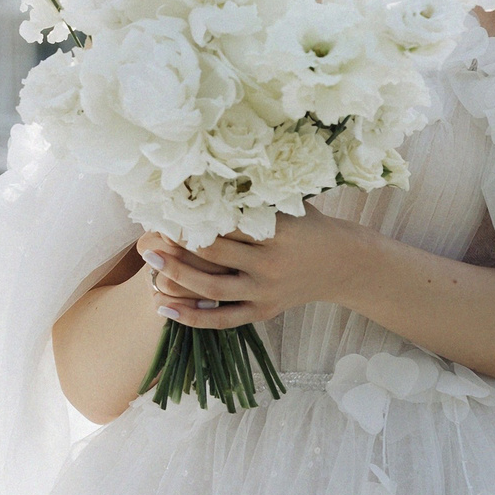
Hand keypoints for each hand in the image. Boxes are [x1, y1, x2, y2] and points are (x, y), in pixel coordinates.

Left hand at [136, 207, 373, 329]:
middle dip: (179, 244)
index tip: (169, 207)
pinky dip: (192, 316)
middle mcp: (271, 264)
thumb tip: (206, 175)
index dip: (196, 216)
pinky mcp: (263, 312)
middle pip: (215, 255)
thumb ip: (253, 196)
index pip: (227, 224)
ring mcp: (266, 292)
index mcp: (277, 232)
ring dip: (178, 276)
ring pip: (213, 288)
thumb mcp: (289, 204)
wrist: (344, 264)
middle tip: (151, 232)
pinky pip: (222, 319)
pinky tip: (163, 307)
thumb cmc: (310, 225)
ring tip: (151, 263)